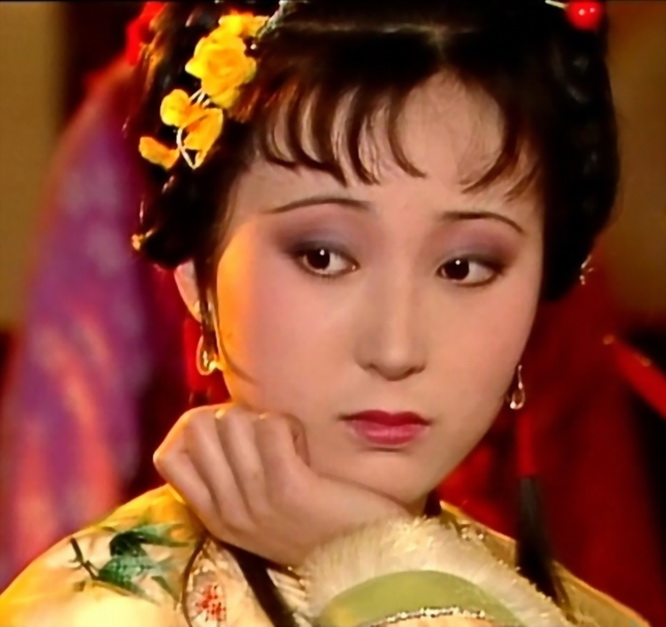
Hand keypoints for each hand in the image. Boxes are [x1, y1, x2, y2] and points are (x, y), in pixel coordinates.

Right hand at [154, 403, 408, 564]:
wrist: (365, 558)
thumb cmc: (315, 522)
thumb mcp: (258, 509)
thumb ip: (232, 476)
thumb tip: (221, 418)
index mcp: (214, 516)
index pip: (167, 456)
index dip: (194, 429)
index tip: (228, 432)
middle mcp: (226, 511)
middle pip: (198, 429)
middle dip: (231, 415)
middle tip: (263, 433)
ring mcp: (255, 502)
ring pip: (233, 423)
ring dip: (263, 419)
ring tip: (287, 442)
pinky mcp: (288, 490)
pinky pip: (271, 428)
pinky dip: (287, 425)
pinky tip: (302, 444)